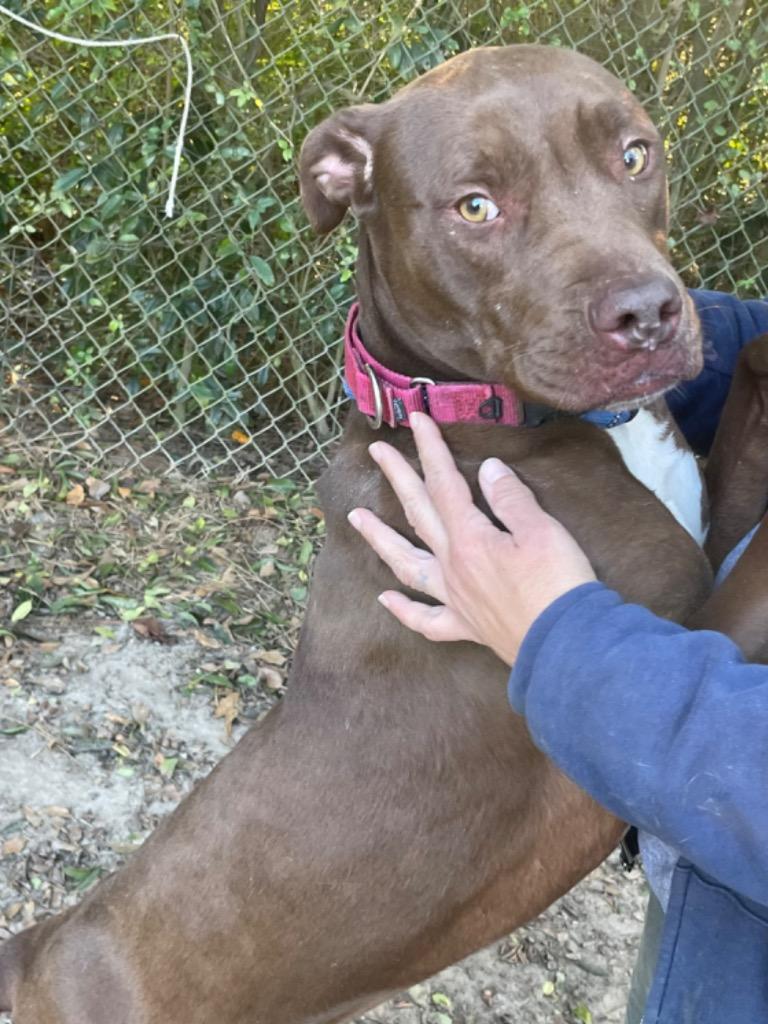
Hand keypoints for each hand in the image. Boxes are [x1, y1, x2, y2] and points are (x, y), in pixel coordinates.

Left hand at [347, 413, 595, 664]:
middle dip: (398, 478)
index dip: (430, 449)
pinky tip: (385, 598)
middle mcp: (452, 566)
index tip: (416, 420)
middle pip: (418, 514)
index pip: (445, 483)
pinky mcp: (465, 627)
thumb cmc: (558, 584)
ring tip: (356, 518)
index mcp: (470, 538)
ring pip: (406, 565)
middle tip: (375, 451)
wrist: (565, 645)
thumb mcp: (542, 531)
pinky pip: (426, 620)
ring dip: (380, 539)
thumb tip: (487, 469)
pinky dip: (403, 610)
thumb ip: (511, 498)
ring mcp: (454, 598)